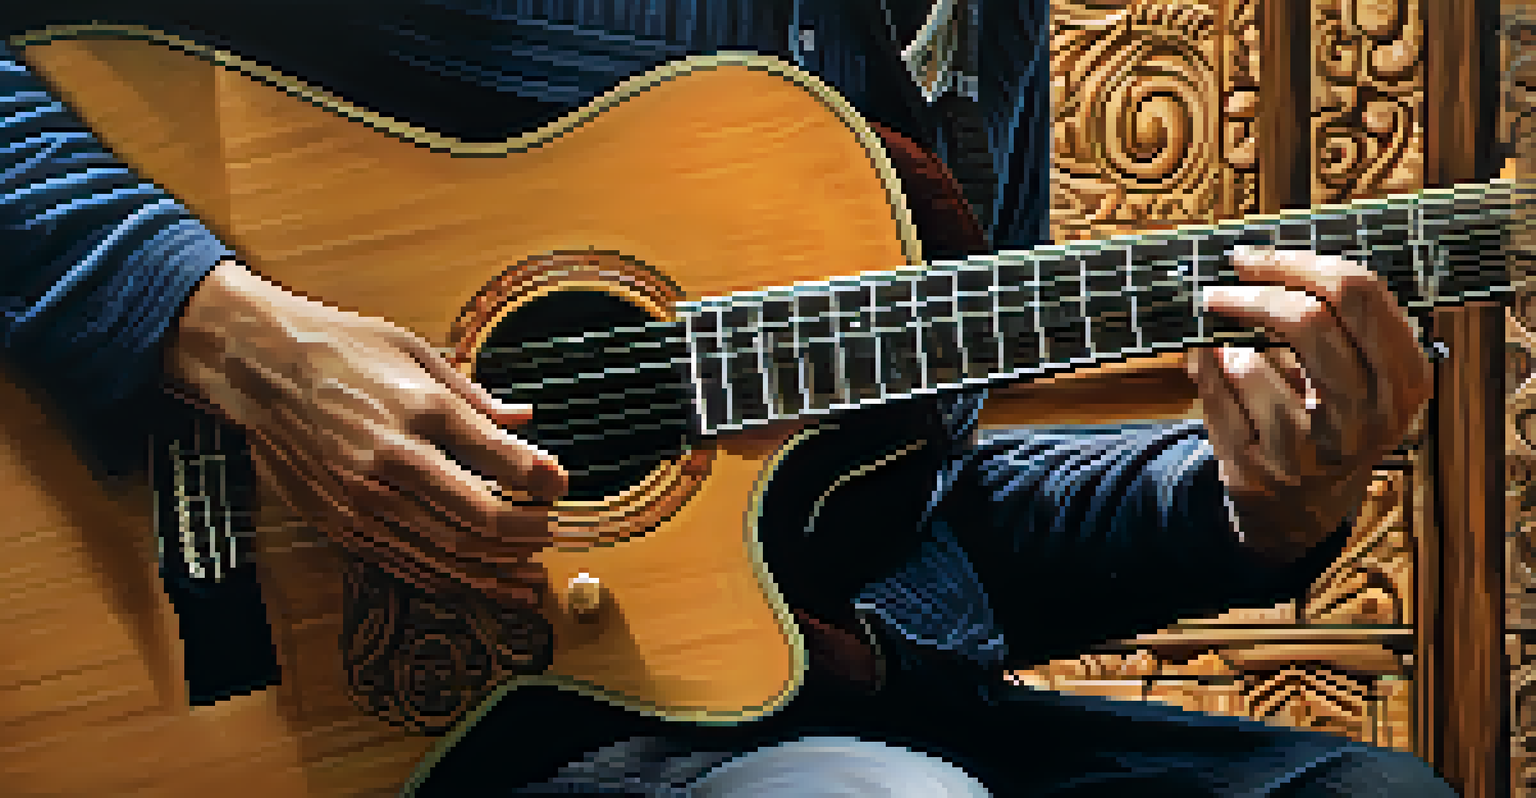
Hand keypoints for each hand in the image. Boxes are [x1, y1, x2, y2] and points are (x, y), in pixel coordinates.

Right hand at [166, 259, 567, 606]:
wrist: (257, 368)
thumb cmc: (340, 350)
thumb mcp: (414, 351)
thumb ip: (473, 395)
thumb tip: (523, 420)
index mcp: (419, 410)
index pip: (496, 457)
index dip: (539, 478)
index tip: (563, 486)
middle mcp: (393, 460)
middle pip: (477, 518)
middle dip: (524, 534)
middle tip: (549, 534)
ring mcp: (364, 498)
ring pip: (445, 552)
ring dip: (495, 570)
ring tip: (529, 577)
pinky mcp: (341, 522)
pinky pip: (405, 563)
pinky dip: (448, 578)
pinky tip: (478, 582)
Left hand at [1186, 247, 1432, 563]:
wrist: (1300, 506)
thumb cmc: (1324, 418)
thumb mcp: (1356, 373)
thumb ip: (1332, 319)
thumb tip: (1255, 261)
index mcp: (1405, 379)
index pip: (1358, 292)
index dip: (1295, 263)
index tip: (1251, 258)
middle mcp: (1369, 418)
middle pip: (1308, 320)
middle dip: (1251, 293)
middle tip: (1218, 290)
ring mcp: (1315, 451)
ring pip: (1250, 363)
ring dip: (1227, 346)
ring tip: (1230, 355)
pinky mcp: (1261, 472)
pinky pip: (1215, 396)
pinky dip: (1206, 372)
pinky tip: (1215, 375)